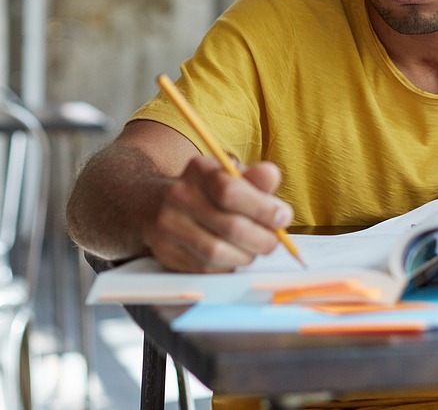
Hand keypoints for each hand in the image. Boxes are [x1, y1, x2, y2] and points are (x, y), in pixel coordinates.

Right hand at [142, 155, 294, 272]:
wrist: (154, 203)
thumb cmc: (207, 190)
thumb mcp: (230, 175)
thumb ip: (255, 179)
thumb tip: (272, 175)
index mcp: (199, 170)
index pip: (230, 190)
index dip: (262, 208)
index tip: (283, 217)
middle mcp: (178, 196)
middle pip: (229, 227)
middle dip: (262, 238)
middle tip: (274, 241)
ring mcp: (168, 226)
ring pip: (217, 252)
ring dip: (246, 255)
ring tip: (254, 248)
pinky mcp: (165, 252)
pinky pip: (205, 268)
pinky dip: (227, 265)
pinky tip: (233, 256)